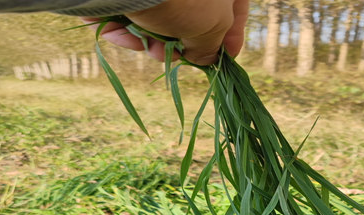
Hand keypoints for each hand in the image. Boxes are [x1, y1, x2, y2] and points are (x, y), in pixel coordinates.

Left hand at [82, 0, 248, 64]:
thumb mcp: (214, 25)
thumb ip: (213, 45)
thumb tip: (205, 58)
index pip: (235, 8)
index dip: (232, 35)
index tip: (226, 57)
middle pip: (194, 17)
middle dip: (185, 44)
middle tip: (181, 56)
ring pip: (161, 19)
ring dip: (156, 43)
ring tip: (153, 49)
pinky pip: (130, 15)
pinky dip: (129, 32)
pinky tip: (128, 37)